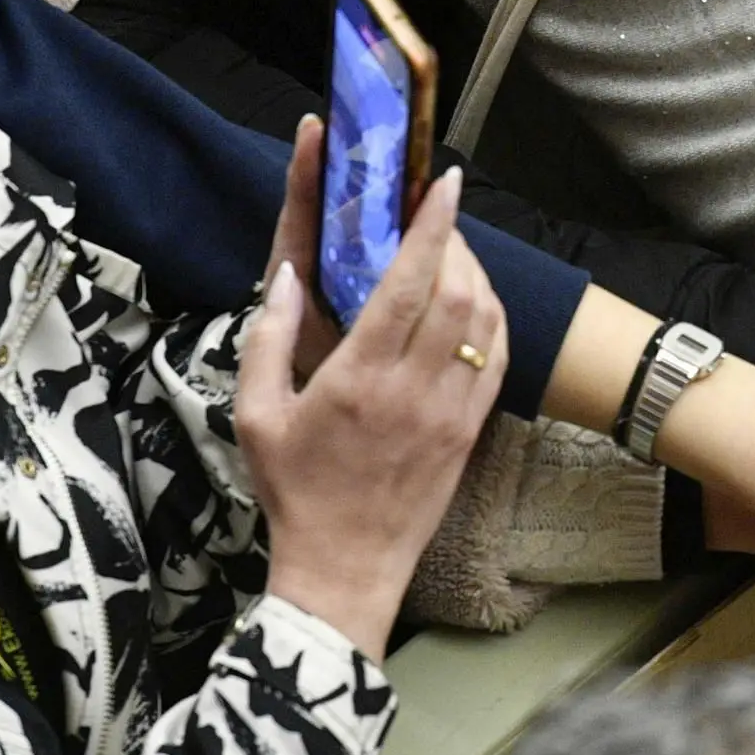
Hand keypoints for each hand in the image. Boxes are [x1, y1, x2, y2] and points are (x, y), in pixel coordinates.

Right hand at [238, 166, 506, 660]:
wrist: (343, 570)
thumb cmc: (295, 491)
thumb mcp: (256, 417)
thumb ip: (267, 340)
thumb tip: (286, 275)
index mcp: (359, 379)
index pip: (410, 284)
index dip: (433, 227)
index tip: (447, 184)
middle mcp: (414, 388)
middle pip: (459, 292)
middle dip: (457, 243)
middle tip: (440, 219)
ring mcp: (452, 409)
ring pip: (487, 319)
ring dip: (477, 276)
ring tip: (452, 257)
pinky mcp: (473, 428)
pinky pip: (499, 354)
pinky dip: (492, 318)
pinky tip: (472, 305)